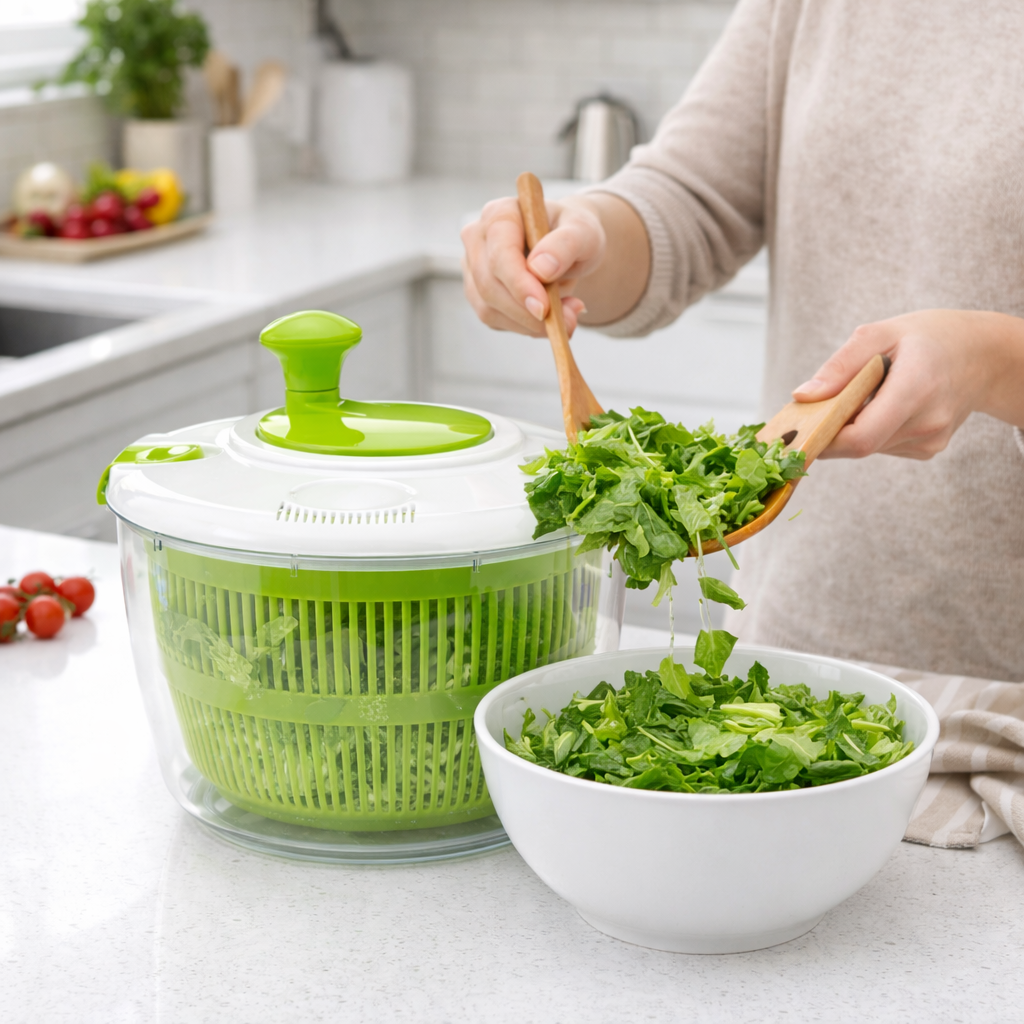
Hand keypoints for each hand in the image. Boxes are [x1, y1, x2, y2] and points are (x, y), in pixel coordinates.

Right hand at [460, 195, 603, 336]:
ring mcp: (473, 267)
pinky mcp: (478, 293)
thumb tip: (541, 269)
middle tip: (568, 321)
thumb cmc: (574, 233)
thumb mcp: (584, 232)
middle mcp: (478, 238)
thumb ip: (566, 244)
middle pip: (489, 285)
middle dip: (527, 312)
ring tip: (566, 316)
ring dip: (528, 323)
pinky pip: (495, 320)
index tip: (544, 308)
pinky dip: (524, 327)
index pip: (499, 254)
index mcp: (500, 214)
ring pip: (489, 308)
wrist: (567, 247)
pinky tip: (547, 318)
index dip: (519, 284)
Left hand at [793, 310, 1023, 459]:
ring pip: (868, 447)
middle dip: (832, 428)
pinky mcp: (928, 450)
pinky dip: (871, 429)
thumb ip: (840, 366)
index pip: (860, 437)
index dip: (823, 439)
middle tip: (821, 404)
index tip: (798, 428)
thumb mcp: (880, 333)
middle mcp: (927, 422)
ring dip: (853, 426)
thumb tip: (802, 397)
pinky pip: (882, 446)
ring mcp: (930, 441)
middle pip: (860, 444)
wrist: (982, 355)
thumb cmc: (929, 337)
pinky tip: (886, 404)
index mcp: (916, 388)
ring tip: (867, 393)